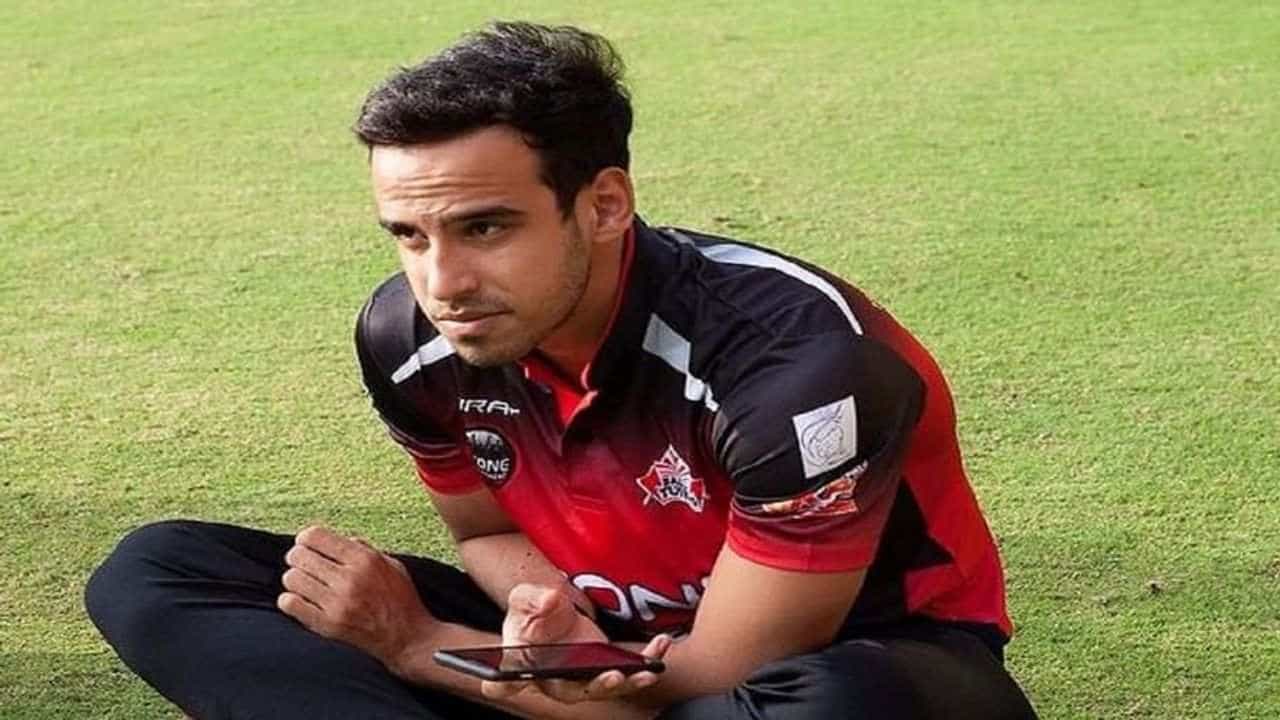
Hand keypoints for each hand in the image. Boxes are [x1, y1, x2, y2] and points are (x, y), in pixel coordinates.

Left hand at [277, 525, 434, 677]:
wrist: (408, 638)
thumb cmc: (402, 600)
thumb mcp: (391, 565)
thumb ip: (364, 549)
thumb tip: (337, 541)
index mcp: (365, 559)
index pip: (315, 536)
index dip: (306, 538)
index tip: (307, 544)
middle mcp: (349, 579)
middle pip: (299, 555)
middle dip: (298, 556)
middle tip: (303, 563)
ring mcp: (337, 603)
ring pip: (292, 578)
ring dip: (294, 579)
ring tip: (304, 583)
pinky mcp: (328, 625)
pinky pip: (290, 604)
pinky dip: (290, 600)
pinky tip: (301, 600)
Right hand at [481, 583, 671, 704]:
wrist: (551, 611)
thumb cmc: (531, 612)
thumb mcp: (524, 598)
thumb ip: (530, 598)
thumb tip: (548, 600)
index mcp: (525, 665)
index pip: (508, 682)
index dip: (507, 684)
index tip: (510, 680)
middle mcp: (556, 679)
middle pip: (575, 691)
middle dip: (598, 686)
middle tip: (613, 677)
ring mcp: (584, 676)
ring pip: (608, 685)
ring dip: (631, 680)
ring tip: (648, 670)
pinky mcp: (605, 665)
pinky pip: (628, 669)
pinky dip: (646, 660)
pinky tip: (661, 646)